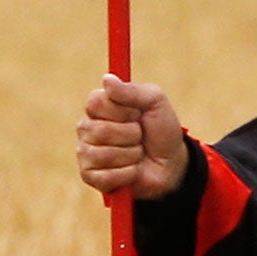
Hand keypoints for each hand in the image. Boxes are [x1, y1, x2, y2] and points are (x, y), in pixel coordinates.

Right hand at [76, 74, 187, 200]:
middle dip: (131, 135)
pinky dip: (128, 173)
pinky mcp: (90, 176)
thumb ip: (133, 91)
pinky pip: (105, 176)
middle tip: (140, 135)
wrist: (171, 162)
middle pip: (100, 131)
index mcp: (99, 107)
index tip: (137, 113)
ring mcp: (85, 153)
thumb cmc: (161, 129)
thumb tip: (107, 79)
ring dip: (131, 155)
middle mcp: (87, 128)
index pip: (95, 102)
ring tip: (137, 153)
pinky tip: (132, 170)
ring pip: (104, 154)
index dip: (122, 110)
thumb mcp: (156, 102)